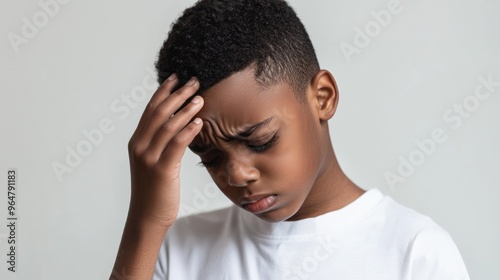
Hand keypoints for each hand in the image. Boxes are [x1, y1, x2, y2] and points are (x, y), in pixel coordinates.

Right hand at [126, 74, 202, 227]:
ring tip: (200, 98)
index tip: (176, 77)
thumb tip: (178, 124)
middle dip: (177, 94)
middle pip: (160, 112)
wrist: (147, 216)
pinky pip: (176, 145)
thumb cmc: (154, 189)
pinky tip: (199, 122)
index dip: (164, 91)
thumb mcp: (153, 161)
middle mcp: (140, 146)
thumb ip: (160, 143)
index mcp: (137, 141)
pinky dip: (187, 130)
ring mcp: (149, 158)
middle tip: (194, 81)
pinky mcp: (162, 170)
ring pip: (168, 126)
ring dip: (185, 109)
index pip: (151, 109)